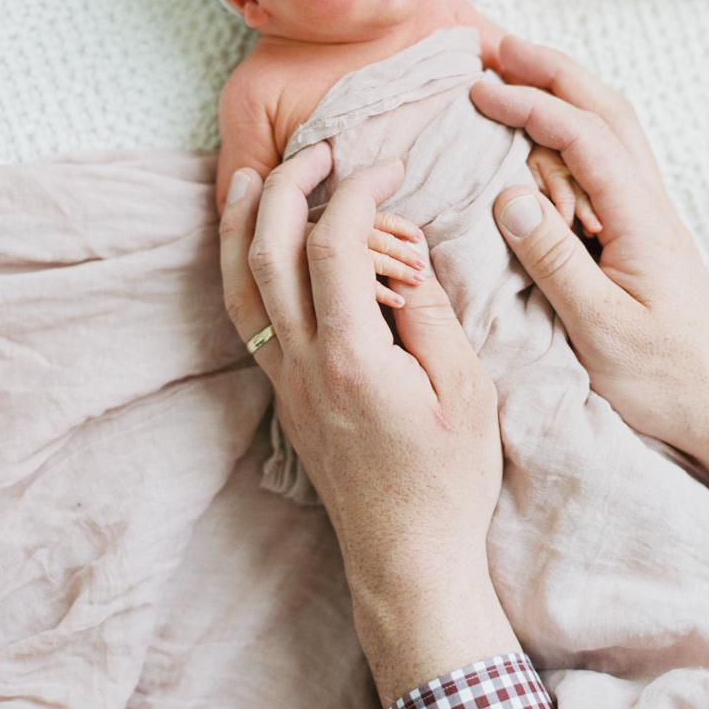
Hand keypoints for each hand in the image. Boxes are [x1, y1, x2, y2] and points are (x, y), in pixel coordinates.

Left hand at [220, 146, 519, 704]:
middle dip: (292, 185)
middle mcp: (304, 364)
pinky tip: (254, 246)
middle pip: (271, 252)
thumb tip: (404, 255)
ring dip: (246, 223)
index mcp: (354, 358)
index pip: (335, 245)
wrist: (407, 559)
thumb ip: (432, 313)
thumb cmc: (447, 482)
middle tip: (325, 149)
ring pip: (240, 285)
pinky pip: (247, 317)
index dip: (358, 191)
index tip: (387, 166)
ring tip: (257, 175)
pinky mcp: (284, 394)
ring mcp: (285, 381)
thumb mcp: (467, 391)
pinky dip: (242, 269)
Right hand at [471, 37, 708, 513]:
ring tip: (517, 70)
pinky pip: (608, 158)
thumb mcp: (601, 327)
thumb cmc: (665, 376)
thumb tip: (507, 195)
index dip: (530, 105)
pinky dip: (576, 126)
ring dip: (566, 90)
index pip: (582, 137)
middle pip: (605, 110)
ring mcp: (647, 214)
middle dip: (551, 70)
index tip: (479, 89)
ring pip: (612, 128)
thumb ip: (555, 260)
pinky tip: (550, 134)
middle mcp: (648, 203)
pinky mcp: (640, 231)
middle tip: (496, 47)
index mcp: (639, 218)